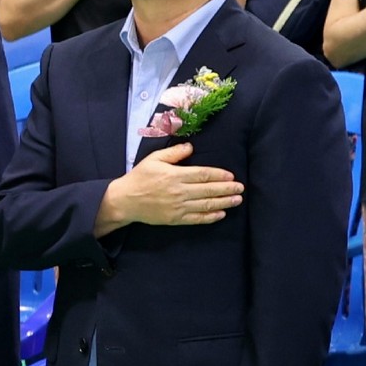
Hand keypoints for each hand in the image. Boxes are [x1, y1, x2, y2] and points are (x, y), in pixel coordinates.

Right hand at [98, 142, 243, 229]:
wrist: (125, 200)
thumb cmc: (140, 177)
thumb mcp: (154, 159)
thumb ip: (174, 153)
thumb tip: (191, 146)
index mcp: (174, 175)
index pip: (202, 174)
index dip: (218, 175)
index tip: (231, 176)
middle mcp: (178, 192)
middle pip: (208, 190)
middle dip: (227, 189)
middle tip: (241, 188)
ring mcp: (178, 207)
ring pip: (205, 205)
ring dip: (224, 203)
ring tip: (237, 200)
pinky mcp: (175, 219)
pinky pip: (197, 219)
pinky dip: (210, 217)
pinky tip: (221, 214)